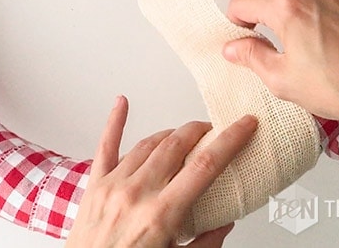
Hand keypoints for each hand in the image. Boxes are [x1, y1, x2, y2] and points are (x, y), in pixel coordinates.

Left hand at [65, 96, 257, 247]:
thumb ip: (204, 244)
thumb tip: (224, 224)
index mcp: (161, 214)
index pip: (205, 166)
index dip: (229, 140)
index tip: (244, 126)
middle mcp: (136, 193)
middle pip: (177, 145)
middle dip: (200, 131)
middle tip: (214, 130)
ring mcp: (113, 186)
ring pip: (148, 144)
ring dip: (171, 134)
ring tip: (184, 135)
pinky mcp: (94, 186)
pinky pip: (105, 146)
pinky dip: (115, 121)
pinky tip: (122, 103)